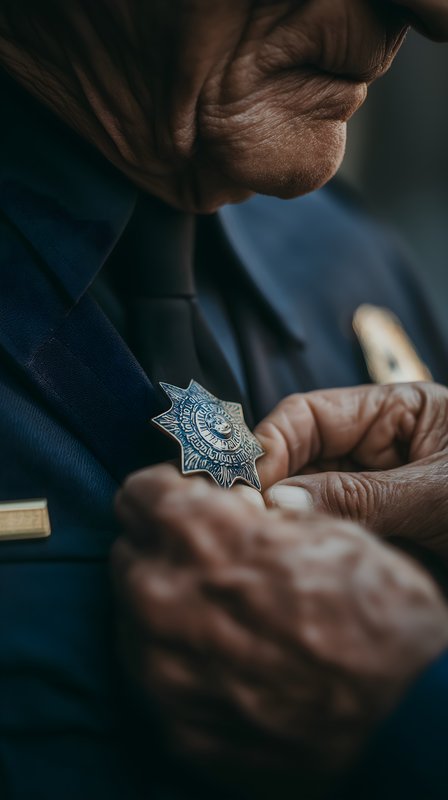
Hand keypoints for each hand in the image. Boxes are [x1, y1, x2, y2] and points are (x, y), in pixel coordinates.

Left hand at [111, 464, 447, 793]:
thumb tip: (234, 508)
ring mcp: (159, 668)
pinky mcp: (172, 722)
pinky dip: (180, 659)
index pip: (137, 493)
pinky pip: (152, 672)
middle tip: (213, 561)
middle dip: (166, 549)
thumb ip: (255, 515)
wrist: (406, 719)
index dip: (170, 494)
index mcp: (197, 534)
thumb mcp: (325, 530)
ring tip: (226, 615)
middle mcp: (160, 598)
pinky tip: (227, 660)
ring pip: (133, 615)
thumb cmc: (376, 615)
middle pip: (129, 553)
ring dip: (170, 606)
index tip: (190, 504)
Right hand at [257, 383, 447, 562]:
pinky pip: (335, 531)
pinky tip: (299, 555)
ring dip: (291, 519)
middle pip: (303, 457)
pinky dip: (315, 542)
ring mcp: (379, 490)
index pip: (311, 415)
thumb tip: (279, 501)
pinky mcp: (385, 532)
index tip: (247, 482)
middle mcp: (380, 447)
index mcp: (395, 412)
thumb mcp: (432, 491)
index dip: (271, 444)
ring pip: (313, 498)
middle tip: (250, 519)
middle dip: (274, 486)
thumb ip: (359, 496)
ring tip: (272, 541)